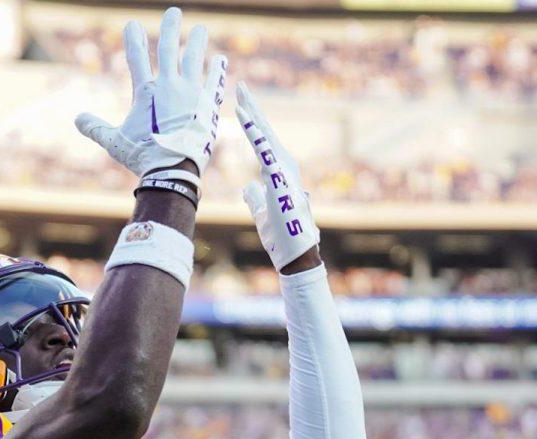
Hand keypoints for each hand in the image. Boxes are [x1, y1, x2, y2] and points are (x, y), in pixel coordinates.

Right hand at [76, 7, 226, 177]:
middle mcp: (169, 86)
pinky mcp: (207, 105)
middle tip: (174, 11)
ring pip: (194, 59)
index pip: (137, 58)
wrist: (172, 169)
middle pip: (169, 48)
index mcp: (146, 92)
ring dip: (196, 42)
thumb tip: (77, 119)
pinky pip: (213, 82)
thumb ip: (95, 128)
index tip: (132, 24)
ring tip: (199, 29)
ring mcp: (190, 93)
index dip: (133, 40)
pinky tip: (220, 59)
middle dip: (170, 28)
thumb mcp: (114, 142)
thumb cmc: (143, 157)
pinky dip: (217, 70)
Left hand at [235, 82, 320, 270]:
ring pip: (266, 136)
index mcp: (278, 173)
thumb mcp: (262, 213)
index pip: (263, 142)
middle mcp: (284, 167)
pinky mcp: (280, 179)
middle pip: (266, 132)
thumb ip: (255, 197)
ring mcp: (284, 172)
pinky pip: (264, 150)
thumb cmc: (282, 236)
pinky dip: (254, 132)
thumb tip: (247, 187)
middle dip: (254, 109)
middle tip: (242, 86)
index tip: (242, 105)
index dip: (253, 123)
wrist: (295, 254)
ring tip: (241, 94)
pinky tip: (245, 116)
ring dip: (254, 114)